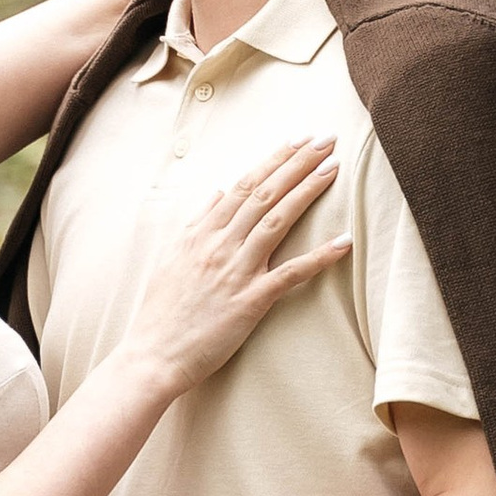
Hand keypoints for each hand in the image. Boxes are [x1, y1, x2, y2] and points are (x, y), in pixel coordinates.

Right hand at [128, 136, 347, 397]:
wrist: (152, 356)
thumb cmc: (162, 312)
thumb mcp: (172, 257)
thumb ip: (197, 223)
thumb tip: (218, 193)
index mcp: (201, 232)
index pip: (243, 185)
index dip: (273, 161)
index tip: (297, 141)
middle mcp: (219, 244)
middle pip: (264, 193)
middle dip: (296, 163)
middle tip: (325, 140)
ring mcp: (235, 271)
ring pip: (277, 221)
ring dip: (307, 191)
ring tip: (332, 168)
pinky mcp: (250, 301)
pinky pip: (290, 274)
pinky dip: (319, 257)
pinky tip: (344, 242)